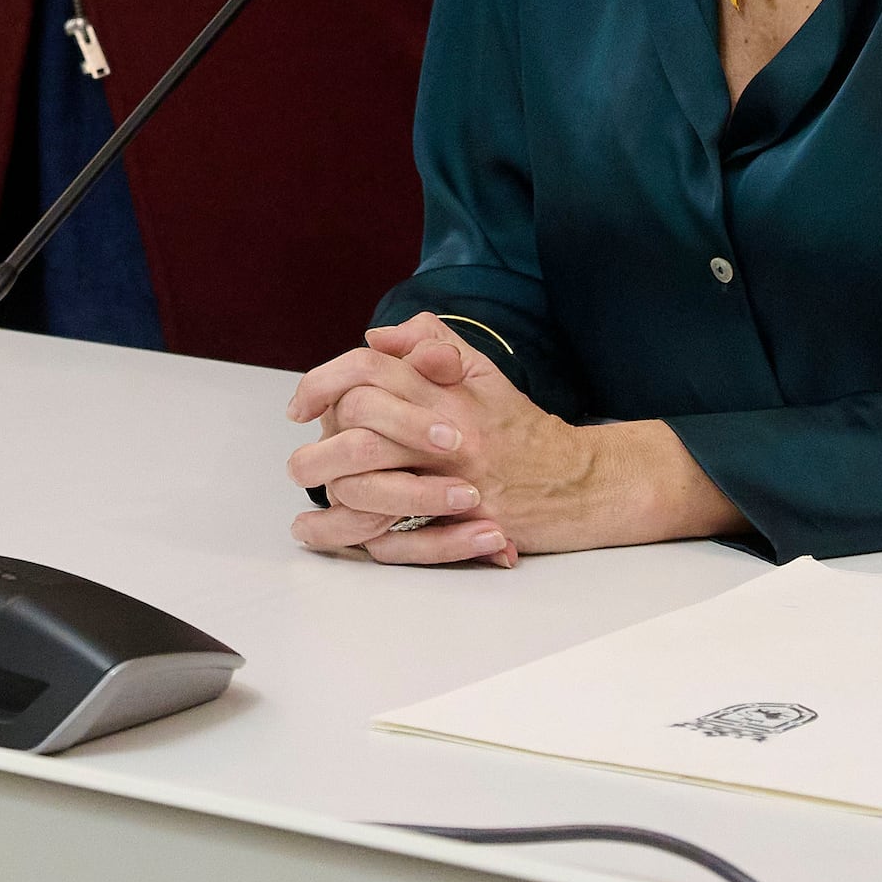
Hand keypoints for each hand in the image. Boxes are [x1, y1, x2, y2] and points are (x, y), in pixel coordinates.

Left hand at [282, 314, 744, 562]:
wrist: (583, 481)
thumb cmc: (523, 428)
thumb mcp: (483, 372)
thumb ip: (433, 342)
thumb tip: (378, 336)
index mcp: (445, 390)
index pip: (369, 369)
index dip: (323, 382)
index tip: (298, 405)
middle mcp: (448, 431)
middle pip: (360, 427)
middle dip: (318, 449)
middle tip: (301, 465)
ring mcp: (459, 480)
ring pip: (374, 487)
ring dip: (335, 501)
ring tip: (315, 511)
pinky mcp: (470, 525)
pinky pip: (408, 540)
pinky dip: (375, 544)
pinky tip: (353, 543)